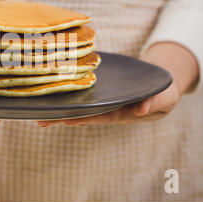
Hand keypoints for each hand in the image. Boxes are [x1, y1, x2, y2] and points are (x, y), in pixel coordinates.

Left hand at [38, 42, 198, 126]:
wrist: (158, 82)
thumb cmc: (163, 93)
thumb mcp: (165, 98)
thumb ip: (154, 104)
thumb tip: (140, 110)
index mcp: (121, 113)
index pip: (98, 117)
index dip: (81, 118)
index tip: (64, 118)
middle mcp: (108, 109)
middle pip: (82, 113)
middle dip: (62, 116)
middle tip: (39, 119)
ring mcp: (102, 101)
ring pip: (79, 104)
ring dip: (60, 107)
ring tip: (37, 110)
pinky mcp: (100, 91)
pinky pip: (83, 92)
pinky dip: (68, 93)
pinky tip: (52, 91)